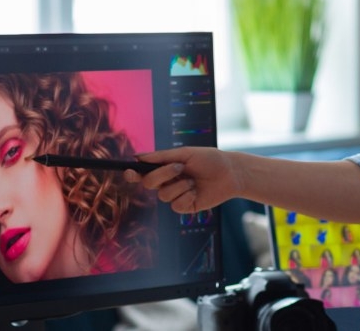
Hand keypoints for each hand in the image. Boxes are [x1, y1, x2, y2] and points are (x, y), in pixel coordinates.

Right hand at [125, 146, 242, 213]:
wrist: (230, 173)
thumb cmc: (209, 159)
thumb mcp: (185, 154)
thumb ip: (162, 156)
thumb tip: (139, 156)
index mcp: (165, 167)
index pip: (143, 172)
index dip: (133, 173)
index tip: (128, 171)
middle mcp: (167, 182)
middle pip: (149, 183)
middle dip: (162, 175)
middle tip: (179, 167)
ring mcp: (176, 195)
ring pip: (163, 195)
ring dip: (180, 185)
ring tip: (194, 180)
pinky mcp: (185, 206)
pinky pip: (176, 205)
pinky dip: (186, 196)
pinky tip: (196, 191)